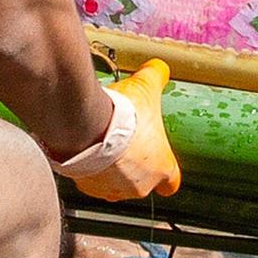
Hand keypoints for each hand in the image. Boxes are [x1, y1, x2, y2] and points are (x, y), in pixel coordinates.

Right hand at [56, 61, 180, 202]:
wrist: (86, 128)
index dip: (166, 172)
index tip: (159, 160)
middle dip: (134, 163)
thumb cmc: (122, 116)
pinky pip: (90, 179)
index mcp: (162, 168)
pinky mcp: (86, 187)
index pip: (171, 183)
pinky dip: (89, 167)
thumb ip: (156, 76)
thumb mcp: (146, 86)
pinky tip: (86, 148)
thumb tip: (159, 68)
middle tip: (126, 142)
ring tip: (104, 143)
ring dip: (111, 168)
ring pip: (114, 183)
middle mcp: (139, 186)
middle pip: (141, 181)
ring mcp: (111, 190)